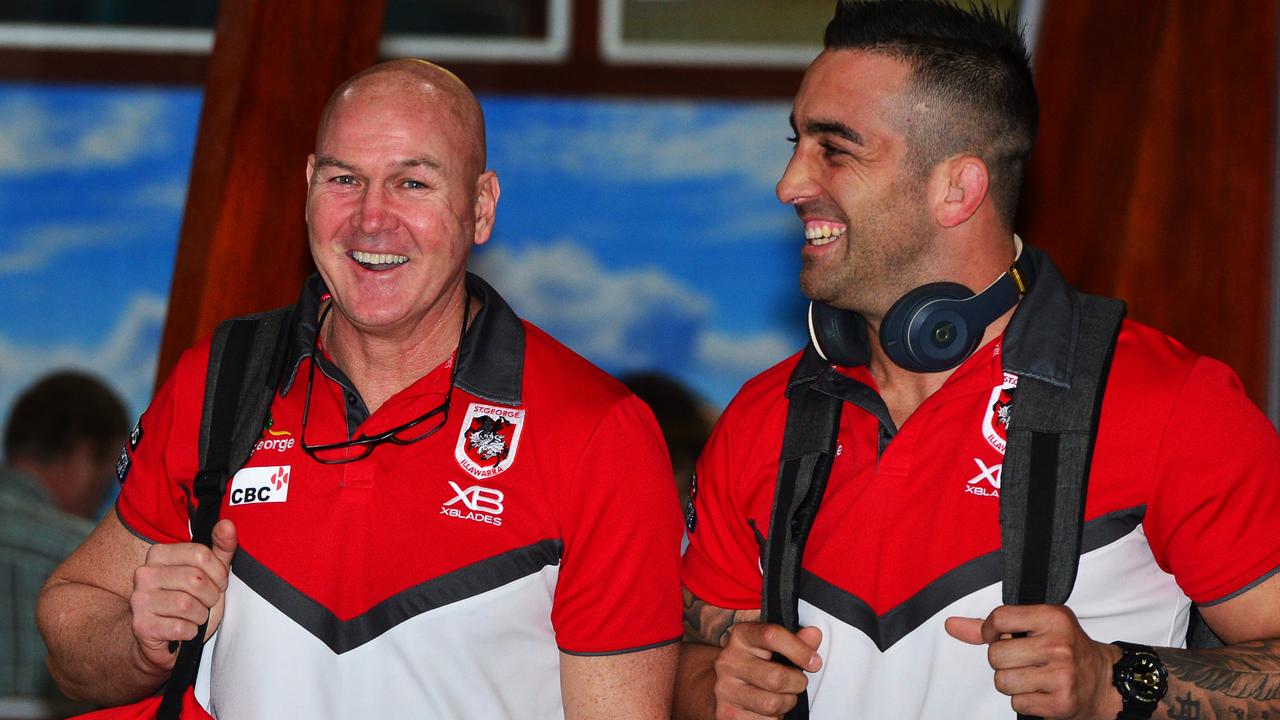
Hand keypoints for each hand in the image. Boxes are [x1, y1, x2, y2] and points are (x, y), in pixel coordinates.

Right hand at [128, 519, 237, 673]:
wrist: (164, 639)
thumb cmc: (190, 602)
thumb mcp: (210, 573)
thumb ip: (221, 549)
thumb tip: (226, 524)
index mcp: (159, 554)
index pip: (201, 554)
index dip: (218, 572)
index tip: (219, 582)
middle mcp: (145, 573)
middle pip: (196, 579)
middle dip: (211, 595)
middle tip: (208, 602)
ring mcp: (139, 599)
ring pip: (187, 604)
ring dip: (201, 615)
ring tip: (196, 616)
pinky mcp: (141, 626)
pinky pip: (180, 627)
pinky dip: (191, 632)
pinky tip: (185, 630)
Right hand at [711, 622, 821, 719]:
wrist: (723, 684)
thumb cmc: (754, 663)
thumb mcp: (772, 646)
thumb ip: (795, 640)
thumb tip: (813, 635)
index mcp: (741, 636)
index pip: (772, 636)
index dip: (799, 650)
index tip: (814, 662)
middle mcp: (729, 660)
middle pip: (776, 678)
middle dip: (796, 684)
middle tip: (796, 682)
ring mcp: (725, 688)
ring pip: (773, 704)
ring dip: (787, 703)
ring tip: (780, 695)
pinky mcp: (727, 713)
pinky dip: (774, 718)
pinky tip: (766, 707)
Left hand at [945, 605, 1121, 719]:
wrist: (1103, 681)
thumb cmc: (1064, 650)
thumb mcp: (1035, 627)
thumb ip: (992, 626)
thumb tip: (951, 625)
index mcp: (1053, 618)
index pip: (999, 618)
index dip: (990, 631)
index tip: (998, 636)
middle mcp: (1058, 645)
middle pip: (995, 654)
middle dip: (1002, 661)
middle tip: (1022, 661)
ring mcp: (1061, 675)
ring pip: (1002, 681)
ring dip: (1011, 683)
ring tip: (1032, 677)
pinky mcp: (1061, 703)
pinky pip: (1016, 703)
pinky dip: (1024, 701)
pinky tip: (1042, 692)